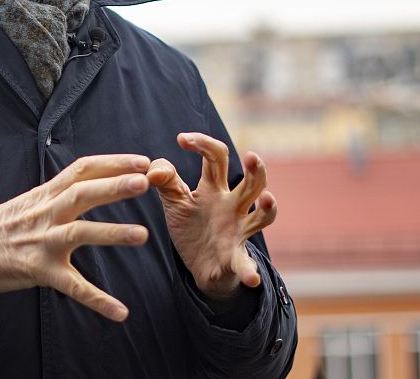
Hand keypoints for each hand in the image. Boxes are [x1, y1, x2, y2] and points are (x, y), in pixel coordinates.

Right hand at [0, 154, 150, 321]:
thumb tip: (92, 178)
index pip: (82, 170)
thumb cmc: (2, 225)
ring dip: (112, 233)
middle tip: (145, 181)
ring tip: (143, 235)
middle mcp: (46, 213)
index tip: (141, 160)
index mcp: (46, 194)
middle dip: (114, 186)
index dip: (112, 163)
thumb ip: (60, 191)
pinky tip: (120, 311)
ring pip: (80, 233)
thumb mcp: (31, 200)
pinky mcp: (39, 271)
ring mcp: (43, 242)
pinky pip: (72, 287)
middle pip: (82, 193)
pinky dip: (97, 300)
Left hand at [146, 132, 277, 302]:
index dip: (203, 143)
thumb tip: (150, 170)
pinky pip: (245, 264)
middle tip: (252, 156)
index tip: (181, 139)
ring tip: (268, 200)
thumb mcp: (175, 200)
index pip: (217, 157)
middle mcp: (233, 206)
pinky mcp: (235, 259)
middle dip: (256, 169)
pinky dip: (250, 271)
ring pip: (262, 217)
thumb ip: (164, 180)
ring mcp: (238, 231)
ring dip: (269, 209)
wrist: (199, 267)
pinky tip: (251, 278)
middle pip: (252, 183)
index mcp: (215, 188)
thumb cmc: (192, 226)